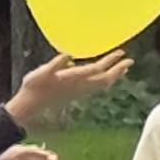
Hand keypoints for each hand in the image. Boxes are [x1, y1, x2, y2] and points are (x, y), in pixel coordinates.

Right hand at [8, 49, 131, 126]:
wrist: (30, 106)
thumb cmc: (34, 87)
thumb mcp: (42, 72)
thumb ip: (56, 64)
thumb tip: (68, 55)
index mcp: (73, 79)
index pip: (97, 69)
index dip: (110, 61)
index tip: (121, 53)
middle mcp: (79, 86)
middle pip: (105, 79)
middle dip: (118, 70)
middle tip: (130, 61)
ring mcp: (79, 92)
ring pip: (102, 85)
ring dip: (114, 76)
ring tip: (123, 69)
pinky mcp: (76, 94)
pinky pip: (96, 88)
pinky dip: (105, 81)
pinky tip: (105, 79)